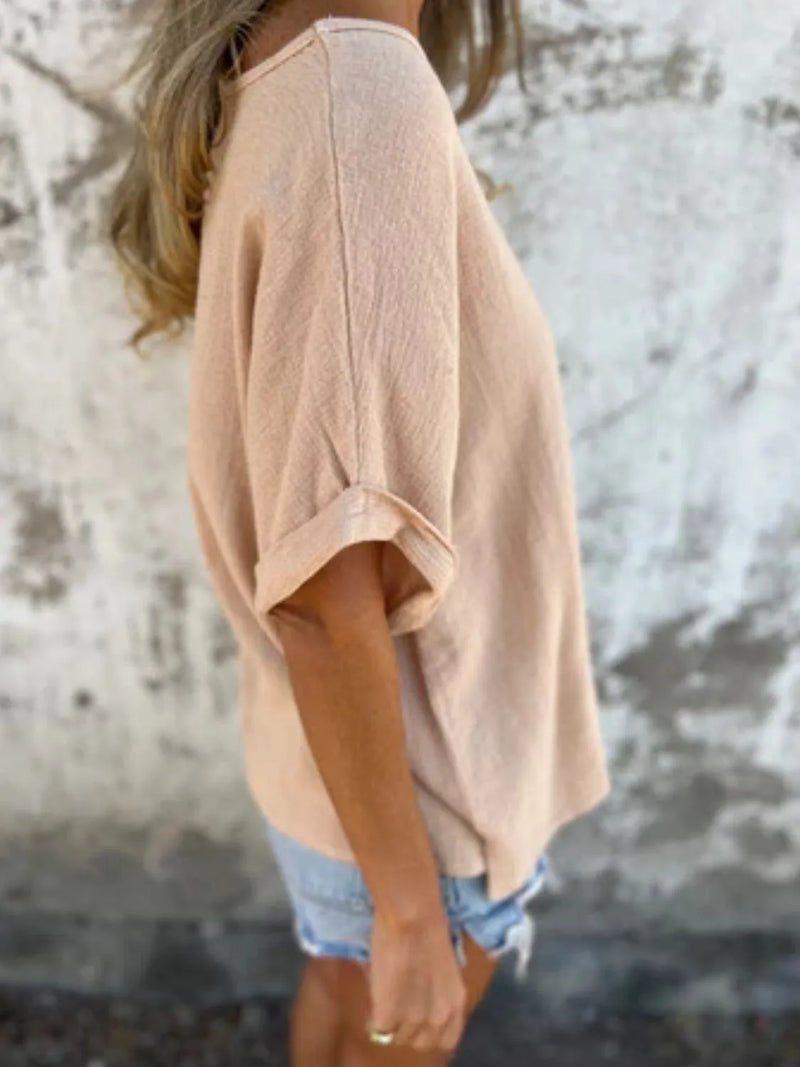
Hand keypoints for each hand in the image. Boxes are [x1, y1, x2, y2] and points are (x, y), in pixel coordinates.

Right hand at [364, 906, 467, 1052]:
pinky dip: (374, 1018)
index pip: (446, 1040)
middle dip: (408, 1028)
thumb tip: (417, 998)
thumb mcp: (443, 969)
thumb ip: (434, 993)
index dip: (430, 1031)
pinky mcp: (389, 1015)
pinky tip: (374, 1002)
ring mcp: (414, 1019)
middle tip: (398, 1008)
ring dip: (390, 1023)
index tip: (420, 1020)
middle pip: (419, 1042)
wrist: (412, 917)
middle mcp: (439, 1017)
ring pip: (397, 1038)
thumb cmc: (428, 927)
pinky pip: (379, 1028)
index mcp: (455, 1004)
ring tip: (384, 1001)